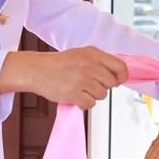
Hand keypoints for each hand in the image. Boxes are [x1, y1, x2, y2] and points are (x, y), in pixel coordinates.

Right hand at [0, 47, 127, 108]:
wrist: (37, 70)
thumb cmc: (60, 64)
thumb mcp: (82, 54)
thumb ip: (100, 62)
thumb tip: (118, 76)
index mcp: (93, 54)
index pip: (120, 67)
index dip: (122, 77)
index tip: (117, 81)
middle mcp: (89, 65)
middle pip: (111, 83)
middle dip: (103, 86)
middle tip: (90, 84)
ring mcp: (81, 80)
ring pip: (102, 95)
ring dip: (93, 95)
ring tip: (80, 88)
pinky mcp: (74, 93)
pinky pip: (90, 104)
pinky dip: (84, 103)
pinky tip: (75, 96)